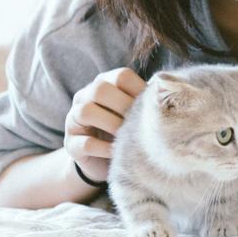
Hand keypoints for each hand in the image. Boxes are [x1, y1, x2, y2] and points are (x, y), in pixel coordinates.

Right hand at [64, 68, 146, 184]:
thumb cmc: (124, 130)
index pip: (121, 76)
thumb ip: (144, 103)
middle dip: (123, 106)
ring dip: (111, 124)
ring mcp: (73, 119)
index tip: (151, 108)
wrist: (102, 160)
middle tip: (138, 123)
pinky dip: (104, 148)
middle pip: (100, 89)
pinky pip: (85, 142)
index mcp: (104, 83)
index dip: (139, 90)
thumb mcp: (133, 113)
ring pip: (86, 112)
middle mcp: (85, 96)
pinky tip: (116, 152)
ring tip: (126, 137)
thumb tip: (167, 99)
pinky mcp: (70, 144)